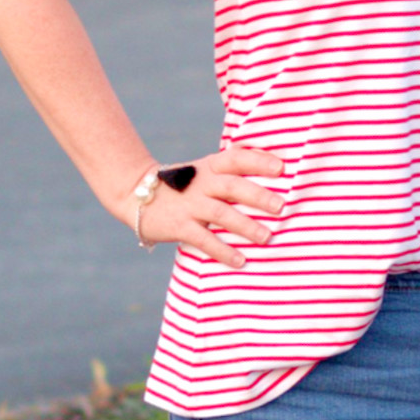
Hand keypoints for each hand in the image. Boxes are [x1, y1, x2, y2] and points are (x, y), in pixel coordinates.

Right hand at [134, 146, 284, 266]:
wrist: (137, 194)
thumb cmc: (185, 185)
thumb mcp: (205, 170)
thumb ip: (233, 168)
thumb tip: (274, 161)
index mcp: (210, 166)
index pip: (236, 158)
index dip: (258, 161)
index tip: (281, 168)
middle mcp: (201, 183)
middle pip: (232, 186)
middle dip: (257, 196)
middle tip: (280, 207)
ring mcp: (190, 204)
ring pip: (221, 213)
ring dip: (245, 226)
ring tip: (266, 237)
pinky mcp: (179, 226)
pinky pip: (204, 240)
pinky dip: (223, 251)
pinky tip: (240, 261)